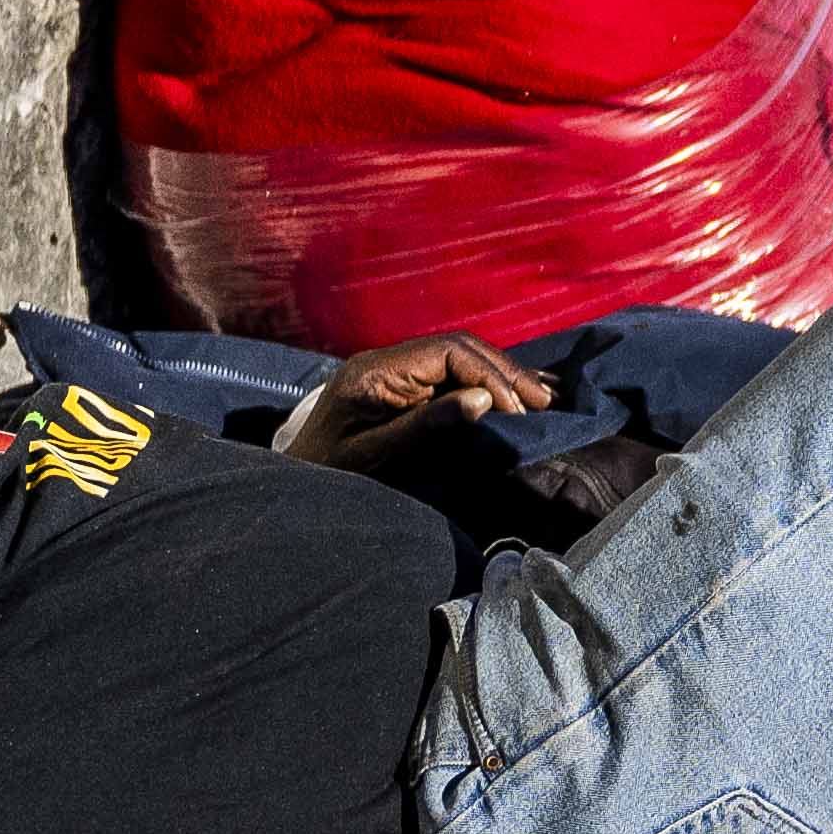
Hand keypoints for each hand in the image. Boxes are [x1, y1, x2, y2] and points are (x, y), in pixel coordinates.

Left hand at [275, 332, 559, 461]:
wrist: (288, 485)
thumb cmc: (327, 475)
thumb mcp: (374, 455)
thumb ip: (425, 425)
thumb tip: (484, 400)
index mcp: (374, 372)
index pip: (447, 352)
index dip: (489, 375)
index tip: (517, 410)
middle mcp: (385, 361)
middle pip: (458, 348)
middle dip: (504, 372)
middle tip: (544, 402)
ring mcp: (392, 371)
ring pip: (459, 356)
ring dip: (501, 375)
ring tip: (542, 398)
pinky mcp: (399, 385)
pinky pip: (449, 372)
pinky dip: (485, 380)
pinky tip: (515, 391)